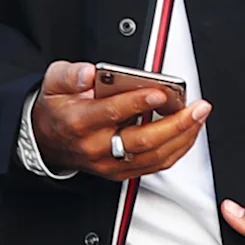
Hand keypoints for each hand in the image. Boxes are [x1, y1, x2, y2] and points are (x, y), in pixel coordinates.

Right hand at [30, 61, 210, 182]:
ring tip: (198, 117)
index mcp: (79, 122)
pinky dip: (176, 150)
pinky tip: (187, 134)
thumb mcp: (54, 82)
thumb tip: (89, 73)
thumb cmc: (57, 109)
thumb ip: (71, 75)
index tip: (161, 92)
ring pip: (153, 155)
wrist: (46, 140)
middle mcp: (96, 147)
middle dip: (175, 122)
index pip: (112, 113)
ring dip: (181, 137)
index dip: (139, 103)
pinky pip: (154, 165)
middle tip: (196, 107)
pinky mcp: (120, 171)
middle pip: (141, 139)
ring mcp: (110, 163)